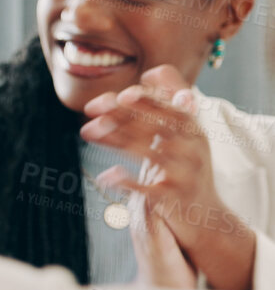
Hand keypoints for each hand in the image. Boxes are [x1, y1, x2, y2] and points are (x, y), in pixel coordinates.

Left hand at [81, 64, 253, 289]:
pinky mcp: (174, 197)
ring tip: (87, 130)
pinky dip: (126, 181)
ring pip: (149, 151)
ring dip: (116, 138)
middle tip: (91, 106)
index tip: (121, 93)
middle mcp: (194, 147)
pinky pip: (148, 188)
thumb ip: (161, 108)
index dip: (147, 98)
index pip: (172, 106)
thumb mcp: (179, 135)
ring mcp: (186, 172)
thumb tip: (146, 77)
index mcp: (194, 128)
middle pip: (158, 124)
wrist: (203, 213)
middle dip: (123, 112)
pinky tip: (106, 176)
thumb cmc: (183, 166)